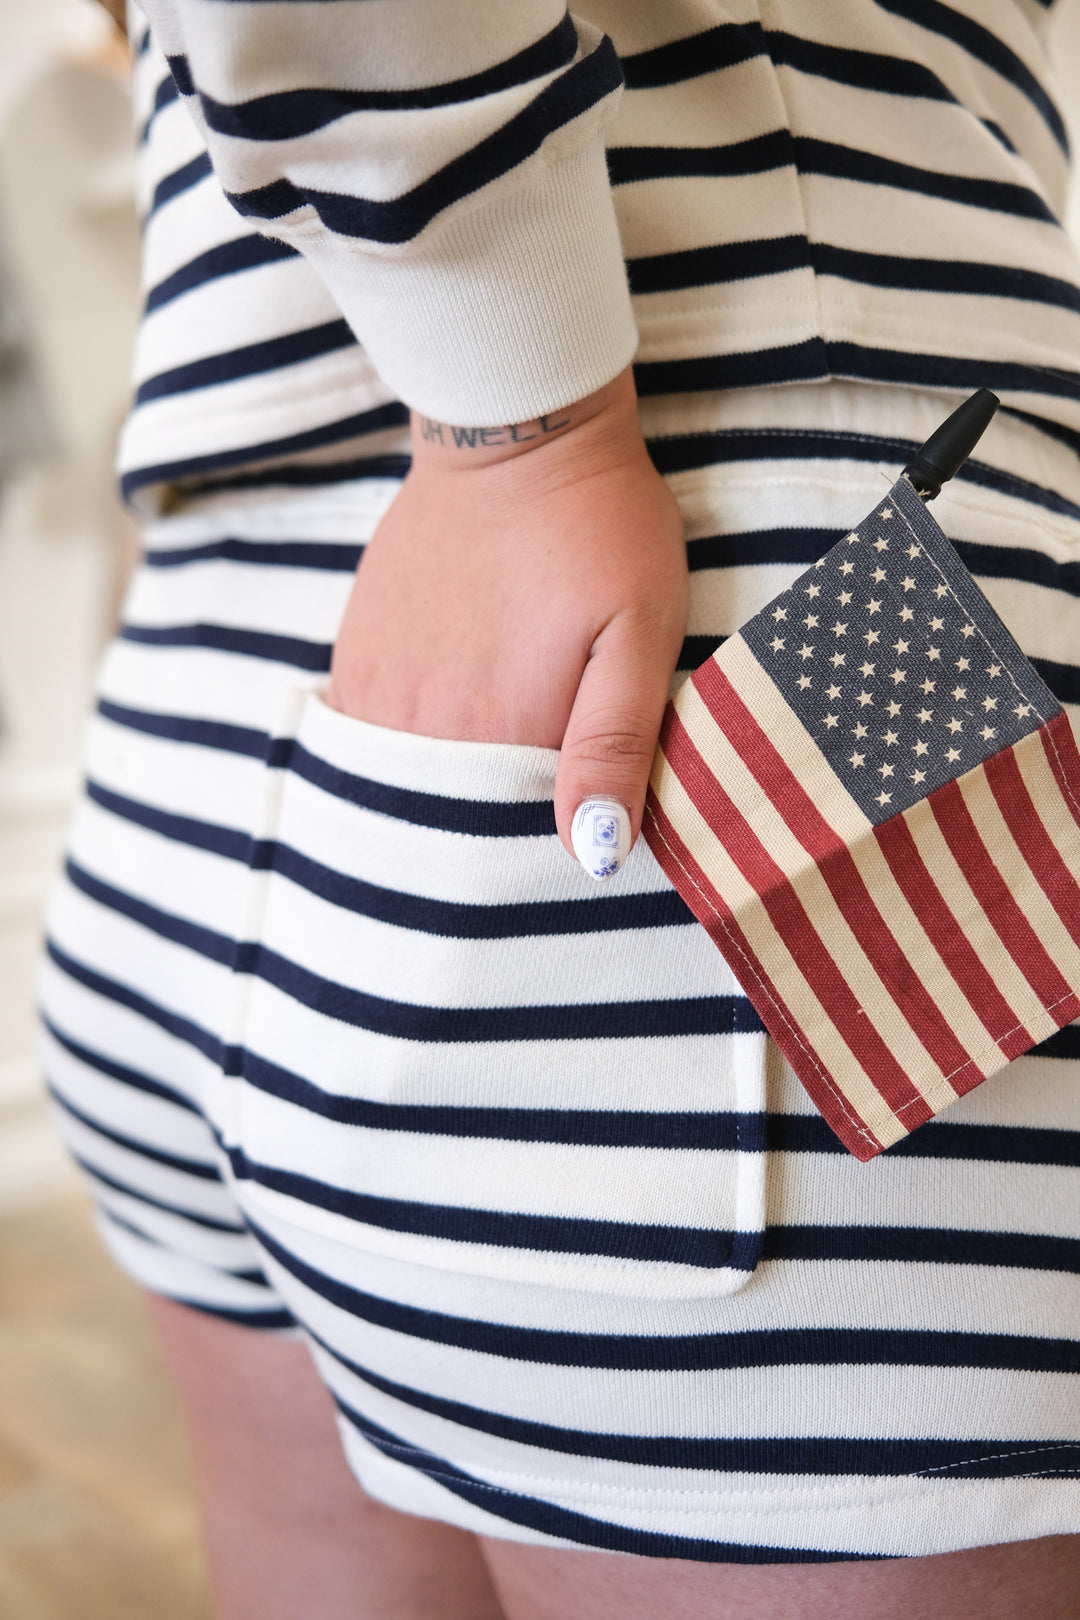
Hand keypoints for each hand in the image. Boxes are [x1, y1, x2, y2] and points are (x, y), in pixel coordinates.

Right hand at [326, 368, 687, 868]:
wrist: (515, 433)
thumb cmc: (599, 531)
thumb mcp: (640, 635)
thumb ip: (614, 747)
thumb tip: (592, 855)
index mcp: (506, 735)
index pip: (514, 840)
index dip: (548, 841)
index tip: (576, 822)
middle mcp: (427, 728)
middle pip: (453, 821)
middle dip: (492, 823)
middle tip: (538, 774)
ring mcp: (380, 693)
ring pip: (406, 785)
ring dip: (446, 785)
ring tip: (494, 739)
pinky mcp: (354, 658)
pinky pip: (368, 739)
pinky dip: (405, 747)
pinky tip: (446, 714)